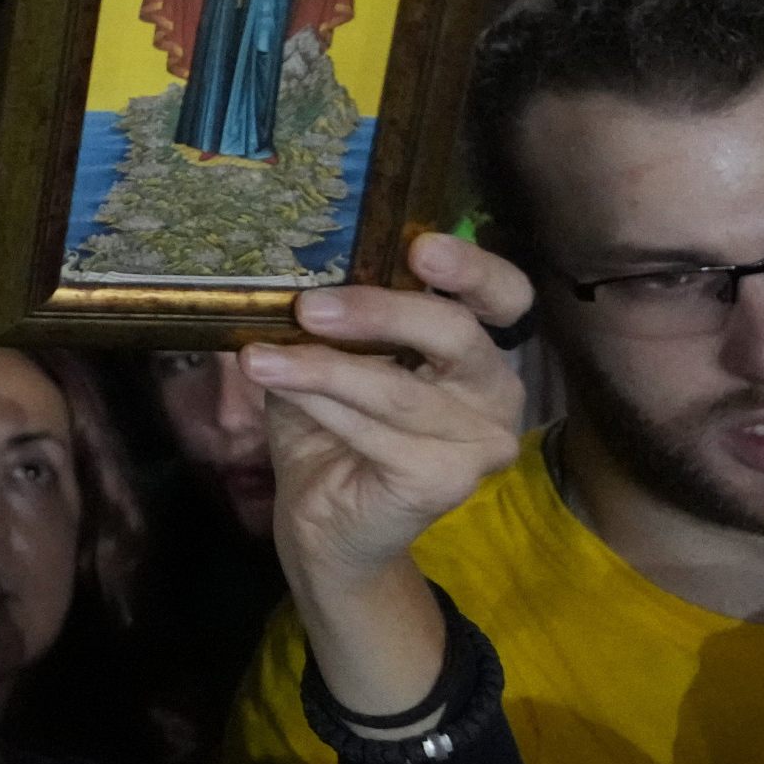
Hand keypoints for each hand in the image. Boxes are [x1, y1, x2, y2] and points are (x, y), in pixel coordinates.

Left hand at [242, 230, 527, 718]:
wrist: (323, 516)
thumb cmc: (329, 421)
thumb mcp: (325, 352)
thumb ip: (327, 313)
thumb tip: (279, 266)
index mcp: (473, 346)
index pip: (505, 295)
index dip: (474, 268)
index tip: (422, 247)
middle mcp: (494, 390)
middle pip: (456, 334)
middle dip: (380, 311)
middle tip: (310, 305)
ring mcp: (479, 442)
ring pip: (399, 390)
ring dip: (321, 368)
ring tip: (258, 356)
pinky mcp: (446, 482)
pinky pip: (375, 433)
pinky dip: (319, 404)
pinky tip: (277, 387)